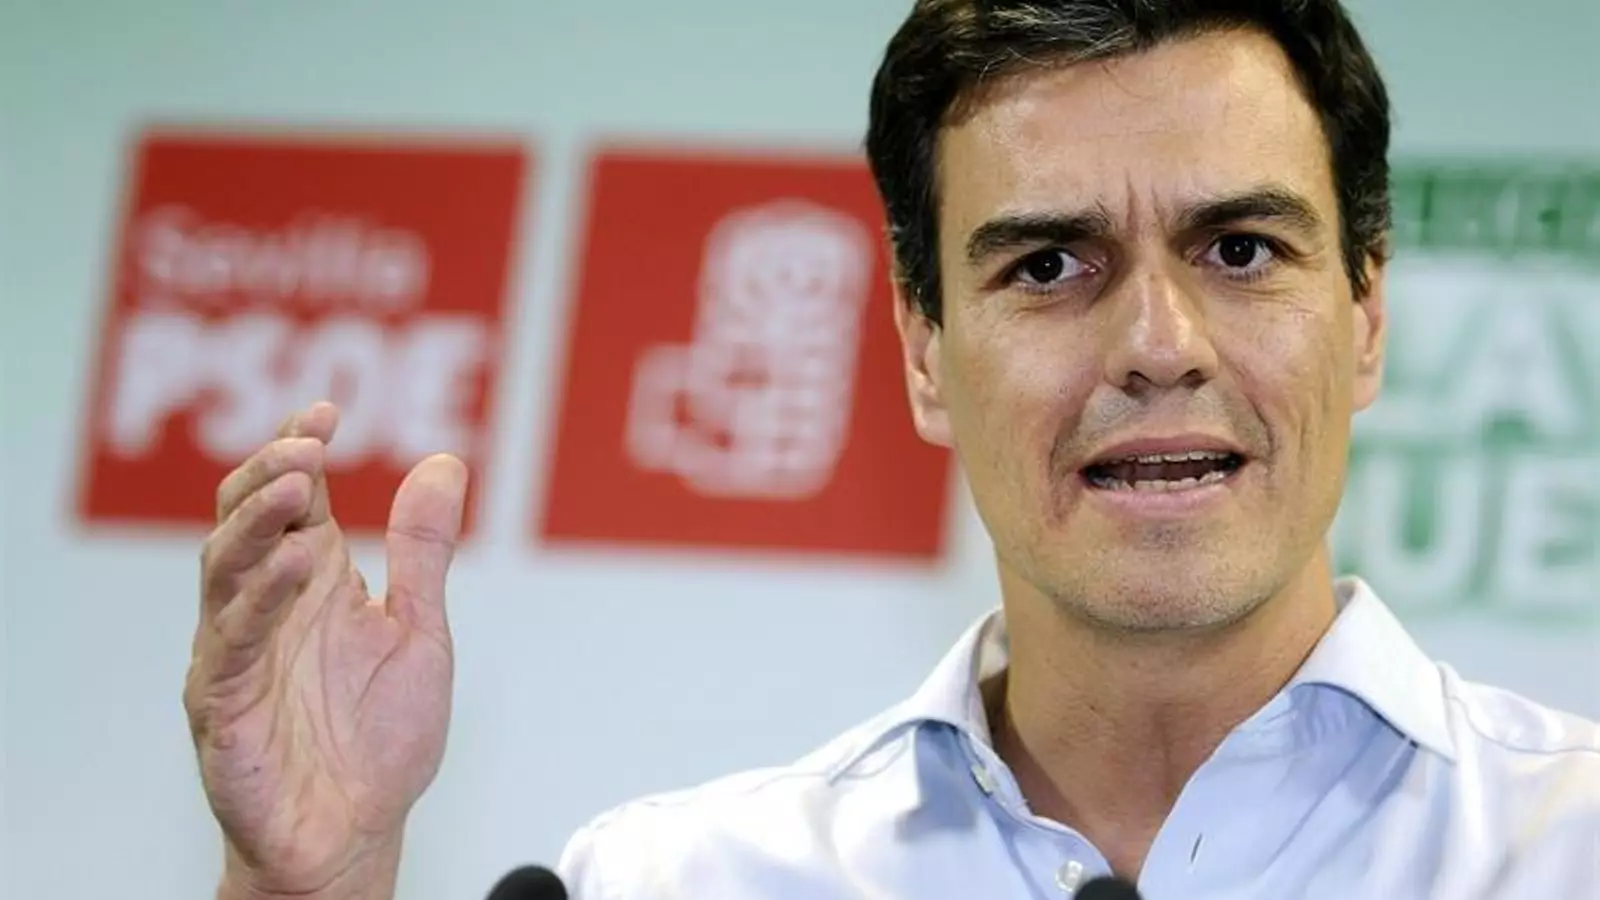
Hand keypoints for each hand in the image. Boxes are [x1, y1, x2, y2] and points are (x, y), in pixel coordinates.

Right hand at [184, 402, 467, 897]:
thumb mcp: (419, 630)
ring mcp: (236, 653)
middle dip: (270, 470)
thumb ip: (423, 551)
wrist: (354, 835)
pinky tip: (296, 564)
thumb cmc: (379, 740)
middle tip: (309, 439)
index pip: (291, 498)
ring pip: (223, 568)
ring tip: (295, 482)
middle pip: (245, 518)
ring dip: (256, 521)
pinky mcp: (221, 704)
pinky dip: (258, 598)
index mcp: (310, 584)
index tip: (329, 409)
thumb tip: (446, 460)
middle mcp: (266, 608)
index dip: (299, 448)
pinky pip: (230, 641)